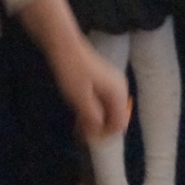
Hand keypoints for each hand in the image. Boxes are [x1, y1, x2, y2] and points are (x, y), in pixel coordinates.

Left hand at [16, 0, 128, 139]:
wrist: (65, 46)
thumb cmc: (72, 71)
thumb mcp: (80, 98)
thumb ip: (92, 117)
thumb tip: (98, 133)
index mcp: (118, 93)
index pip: (119, 123)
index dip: (105, 134)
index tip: (88, 139)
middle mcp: (119, 89)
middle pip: (115, 117)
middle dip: (100, 128)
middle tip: (81, 135)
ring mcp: (112, 84)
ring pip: (108, 111)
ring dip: (96, 121)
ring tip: (79, 128)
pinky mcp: (103, 82)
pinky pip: (103, 102)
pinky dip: (93, 111)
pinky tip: (80, 115)